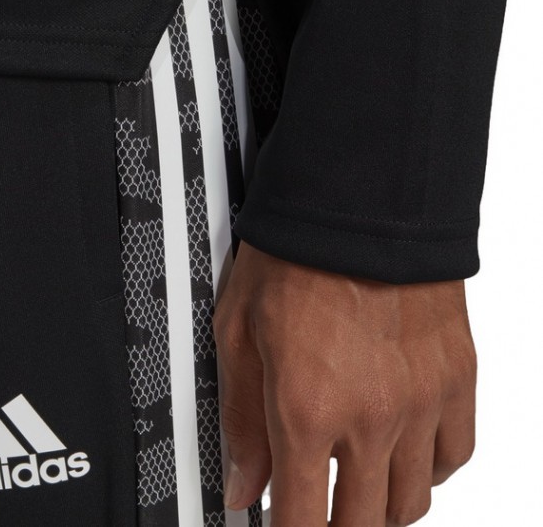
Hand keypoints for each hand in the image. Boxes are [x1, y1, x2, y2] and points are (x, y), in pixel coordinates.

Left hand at [213, 242, 476, 525]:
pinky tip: (401, 450)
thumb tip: (239, 484)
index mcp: (307, 408)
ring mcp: (422, 403)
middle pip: (361, 525)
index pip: (302, 522)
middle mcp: (371, 418)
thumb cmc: (295, 254)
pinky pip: (453, 457)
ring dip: (377, 507)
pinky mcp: (457, 380)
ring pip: (410, 503)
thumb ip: (240, 416)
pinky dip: (426, 469)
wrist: (360, 202)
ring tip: (352, 484)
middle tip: (315, 510)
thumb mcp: (238, 330)